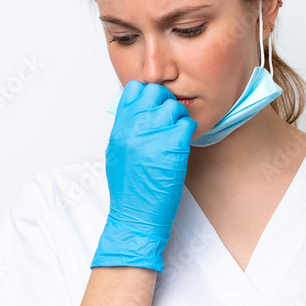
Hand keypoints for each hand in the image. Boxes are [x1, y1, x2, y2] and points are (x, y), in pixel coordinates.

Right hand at [91, 80, 196, 271]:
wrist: (136, 215)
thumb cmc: (128, 189)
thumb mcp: (117, 153)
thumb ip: (126, 130)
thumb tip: (137, 115)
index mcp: (120, 127)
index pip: (134, 90)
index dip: (147, 94)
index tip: (153, 108)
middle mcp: (135, 127)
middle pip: (156, 92)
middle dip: (165, 103)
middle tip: (168, 121)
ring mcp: (154, 135)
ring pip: (174, 106)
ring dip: (179, 118)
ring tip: (175, 135)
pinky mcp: (173, 147)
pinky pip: (187, 124)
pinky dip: (188, 132)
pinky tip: (182, 145)